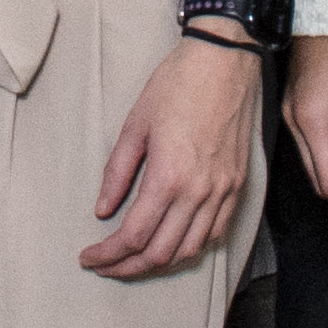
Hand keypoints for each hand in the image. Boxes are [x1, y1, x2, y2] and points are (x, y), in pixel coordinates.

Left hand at [87, 34, 263, 279]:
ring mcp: (223, 191)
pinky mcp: (238, 185)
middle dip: (127, 267)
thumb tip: (103, 209)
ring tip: (134, 260)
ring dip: (159, 263)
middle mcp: (199, 192)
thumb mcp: (135, 125)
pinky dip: (191, 246)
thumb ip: (118, 172)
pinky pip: (216, 232)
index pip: (133, 236)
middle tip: (105, 265)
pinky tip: (173, 242)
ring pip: (191, 250)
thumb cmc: (177, 84)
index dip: (108, 255)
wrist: (224, 60)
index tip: (89, 257)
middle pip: (161, 253)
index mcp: (169, 177)